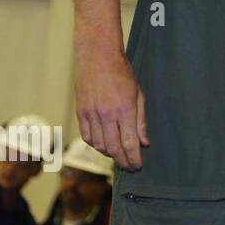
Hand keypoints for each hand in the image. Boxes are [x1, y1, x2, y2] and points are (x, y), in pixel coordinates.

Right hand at [75, 46, 148, 170]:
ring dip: (109, 154)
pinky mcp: (80, 112)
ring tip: (119, 156)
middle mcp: (107, 115)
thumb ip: (141, 121)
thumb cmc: (122, 74)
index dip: (134, 158)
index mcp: (125, 110)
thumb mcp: (139, 95)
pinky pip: (87, 137)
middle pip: (113, 148)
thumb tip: (144, 143)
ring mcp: (91, 114)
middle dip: (123, 161)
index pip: (130, 143)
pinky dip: (95, 145)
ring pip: (99, 145)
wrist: (97, 57)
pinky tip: (103, 145)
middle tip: (130, 167)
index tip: (138, 166)